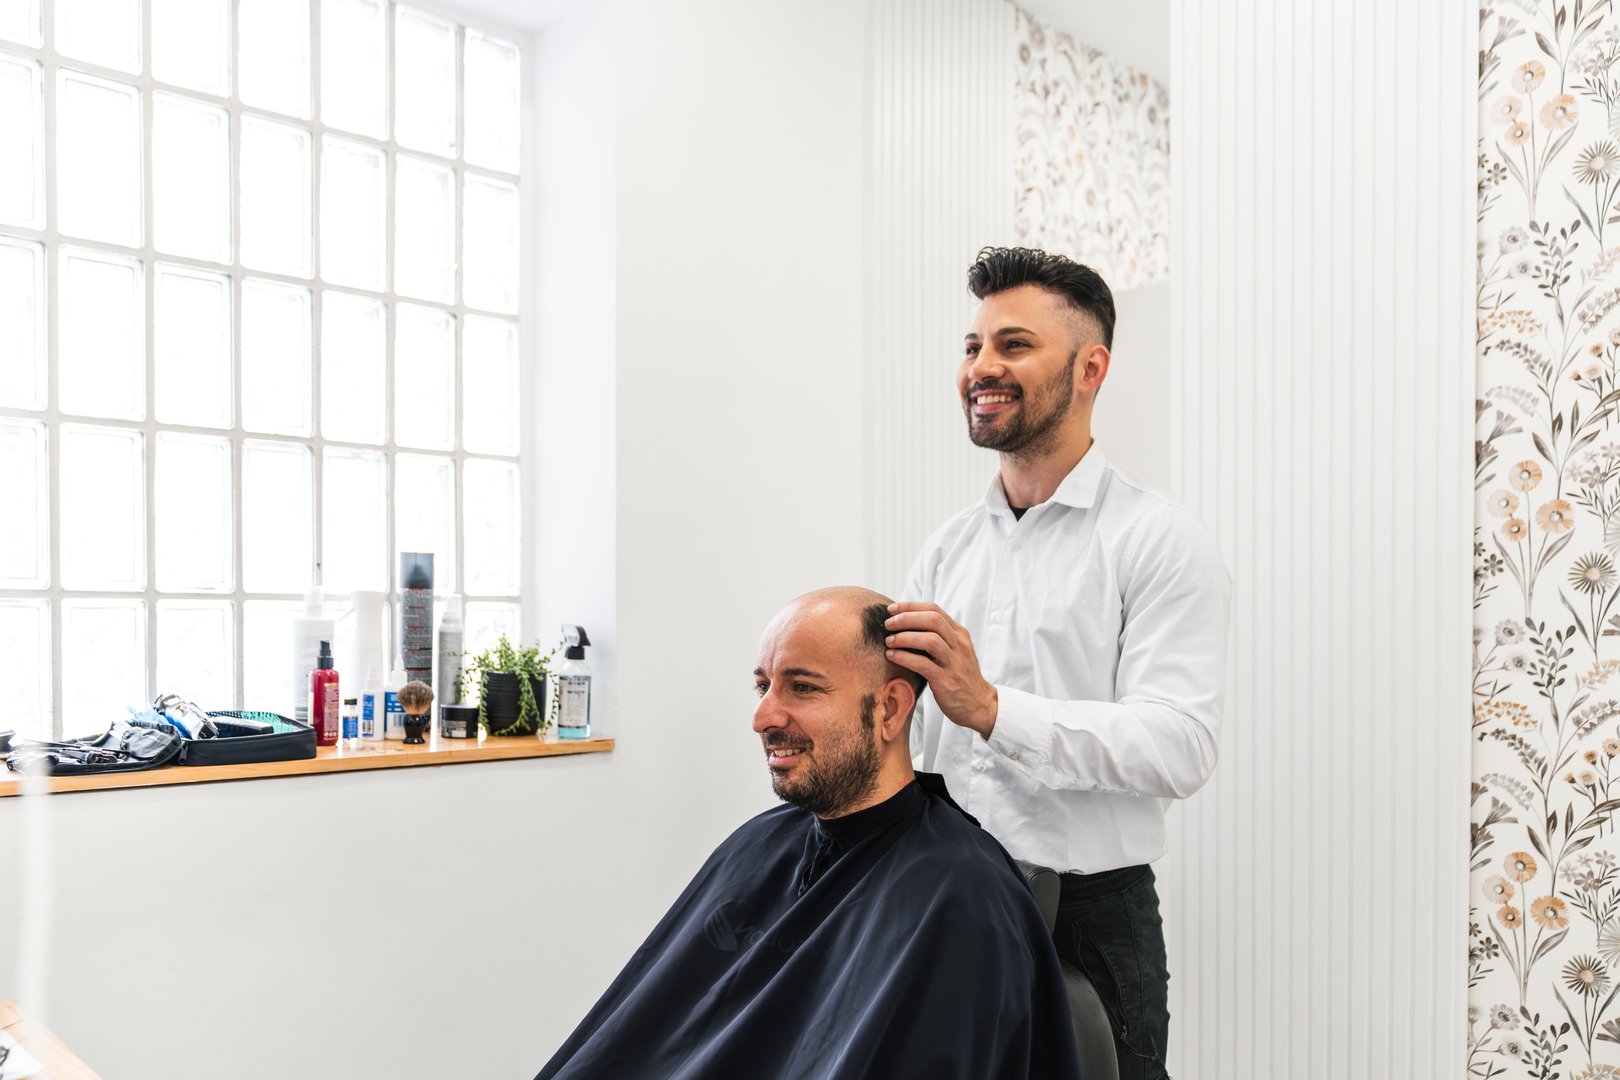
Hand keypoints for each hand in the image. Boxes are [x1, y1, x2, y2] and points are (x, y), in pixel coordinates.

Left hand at [884, 602, 997, 738]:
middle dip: (906, 618)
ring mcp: (954, 663)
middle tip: (888, 624)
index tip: (892, 609)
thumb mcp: (955, 651)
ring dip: (904, 637)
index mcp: (959, 634)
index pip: (934, 610)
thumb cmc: (960, 676)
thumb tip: (906, 624)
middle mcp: (959, 645)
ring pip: (929, 640)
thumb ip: (938, 637)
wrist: (979, 704)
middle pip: (932, 620)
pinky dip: (904, 657)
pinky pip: (923, 664)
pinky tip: (892, 656)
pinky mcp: (946, 681)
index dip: (910, 607)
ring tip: (889, 641)